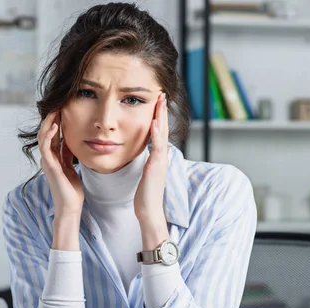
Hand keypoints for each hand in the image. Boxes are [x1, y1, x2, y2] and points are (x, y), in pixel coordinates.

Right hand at [38, 111, 83, 218]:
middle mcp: (48, 158)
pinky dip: (49, 136)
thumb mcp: (71, 167)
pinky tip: (54, 127)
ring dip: (48, 123)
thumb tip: (70, 141)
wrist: (70, 207)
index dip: (56, 121)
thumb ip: (68, 154)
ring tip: (55, 111)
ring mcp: (47, 162)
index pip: (52, 135)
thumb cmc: (71, 190)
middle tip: (59, 104)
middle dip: (51, 118)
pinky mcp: (50, 167)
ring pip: (43, 137)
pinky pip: (46, 148)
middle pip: (46, 133)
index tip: (63, 108)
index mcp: (53, 157)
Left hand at [134, 93, 168, 227]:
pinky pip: (156, 147)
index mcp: (159, 157)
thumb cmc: (145, 196)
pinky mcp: (156, 167)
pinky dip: (156, 134)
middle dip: (162, 111)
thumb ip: (152, 162)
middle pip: (164, 128)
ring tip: (160, 100)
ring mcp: (160, 161)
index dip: (160, 116)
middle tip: (162, 93)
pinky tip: (154, 122)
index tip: (158, 102)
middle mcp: (162, 156)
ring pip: (162, 134)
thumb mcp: (148, 174)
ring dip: (161, 116)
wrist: (149, 211)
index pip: (160, 132)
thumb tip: (156, 154)